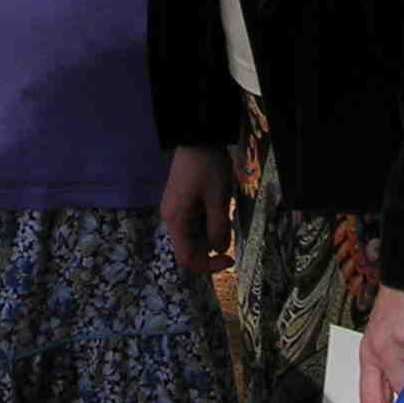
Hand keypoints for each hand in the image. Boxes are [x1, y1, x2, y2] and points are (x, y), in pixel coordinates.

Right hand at [157, 143, 231, 275]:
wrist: (197, 136)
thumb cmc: (207, 167)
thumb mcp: (218, 198)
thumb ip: (219, 228)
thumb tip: (220, 250)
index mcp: (176, 220)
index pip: (187, 258)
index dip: (208, 266)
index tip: (230, 259)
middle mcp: (172, 218)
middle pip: (191, 247)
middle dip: (213, 246)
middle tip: (231, 228)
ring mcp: (177, 210)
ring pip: (195, 235)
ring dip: (213, 232)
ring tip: (225, 210)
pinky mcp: (183, 202)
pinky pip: (196, 222)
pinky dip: (210, 221)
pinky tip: (220, 206)